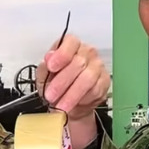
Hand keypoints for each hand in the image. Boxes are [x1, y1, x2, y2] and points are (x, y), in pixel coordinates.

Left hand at [35, 34, 109, 148]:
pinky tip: (74, 104)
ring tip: (61, 106)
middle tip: (51, 95)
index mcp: (71, 45)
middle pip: (78, 63)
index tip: (51, 67)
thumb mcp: (44, 75)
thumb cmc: (55, 84)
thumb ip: (45, 66)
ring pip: (88, 79)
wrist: (67, 102)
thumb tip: (48, 57)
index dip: (61, 55)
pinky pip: (95, 91)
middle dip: (62, 82)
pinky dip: (82, 100)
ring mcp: (98, 66)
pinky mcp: (104, 81)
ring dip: (72, 95)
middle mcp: (87, 52)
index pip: (71, 43)